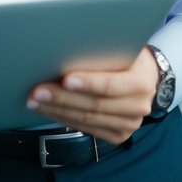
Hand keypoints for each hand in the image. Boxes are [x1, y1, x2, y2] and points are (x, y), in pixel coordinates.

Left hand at [25, 47, 159, 143]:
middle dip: (62, 98)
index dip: (87, 83)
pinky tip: (49, 110)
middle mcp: (138, 107)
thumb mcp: (120, 46)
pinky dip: (64, 119)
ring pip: (87, 119)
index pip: (110, 85)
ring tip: (35, 101)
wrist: (145, 76)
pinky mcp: (118, 135)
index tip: (65, 79)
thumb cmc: (126, 55)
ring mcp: (129, 124)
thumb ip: (101, 51)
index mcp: (141, 82)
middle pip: (94, 105)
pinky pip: (86, 129)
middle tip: (37, 91)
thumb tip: (64, 48)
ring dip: (57, 111)